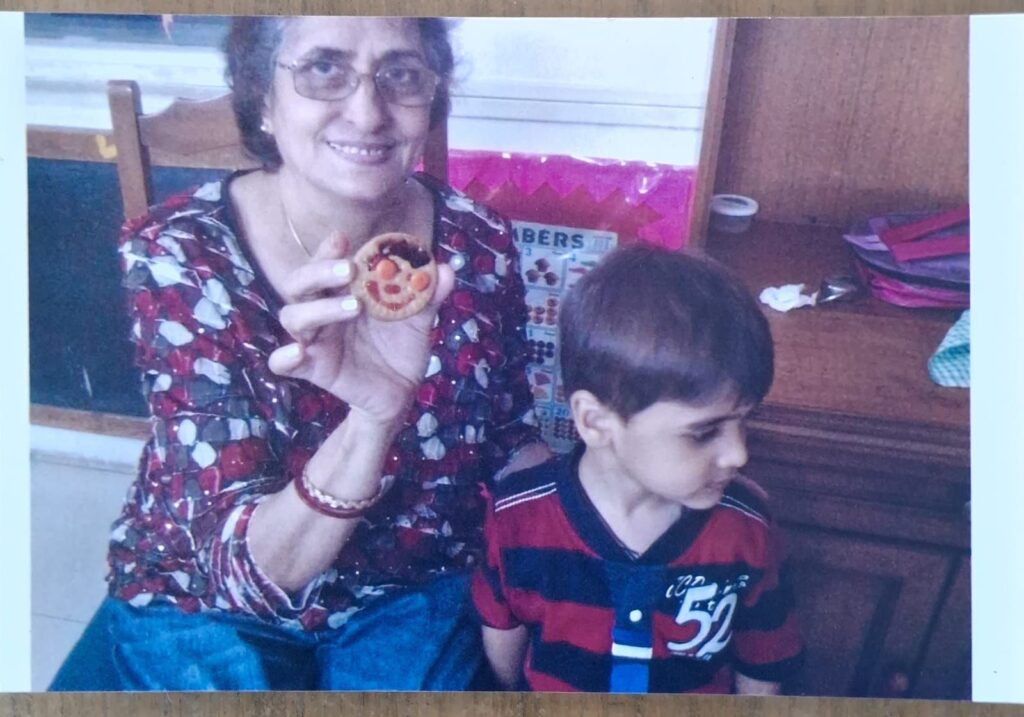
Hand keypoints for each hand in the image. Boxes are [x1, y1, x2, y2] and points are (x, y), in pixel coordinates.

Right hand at [268, 233, 454, 426]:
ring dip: (319, 309)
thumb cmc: (401, 347)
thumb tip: (445, 269)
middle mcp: (322, 311)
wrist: (401, 391)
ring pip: (293, 316)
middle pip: (300, 283)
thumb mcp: (419, 320)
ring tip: (354, 308)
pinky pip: (282, 362)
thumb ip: (429, 295)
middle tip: (350, 270)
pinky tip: (298, 352)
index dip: (328, 250)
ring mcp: (315, 339)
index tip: (343, 239)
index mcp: (342, 292)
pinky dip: (284, 356)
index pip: (325, 263)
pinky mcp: (313, 368)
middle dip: (320, 271)